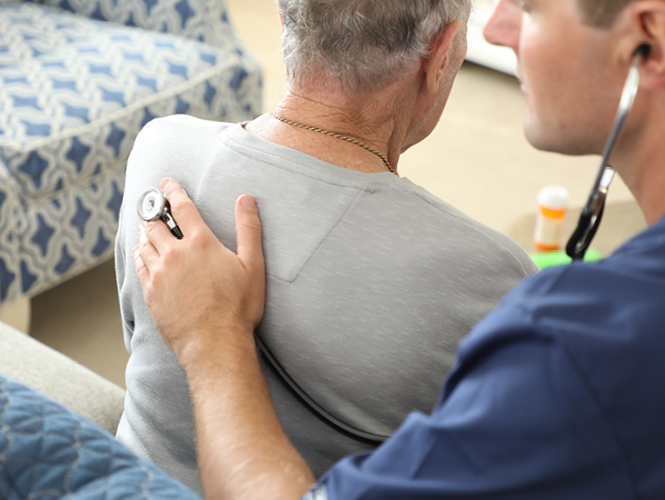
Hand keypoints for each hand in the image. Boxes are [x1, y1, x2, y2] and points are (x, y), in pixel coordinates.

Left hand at [134, 178, 265, 363]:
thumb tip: (246, 200)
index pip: (183, 208)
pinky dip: (139, 253)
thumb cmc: (238, 307)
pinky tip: (141, 252)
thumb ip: (249, 230)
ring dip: (145, 230)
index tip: (166, 183)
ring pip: (144, 243)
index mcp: (200, 244)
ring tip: (147, 225)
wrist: (214, 343)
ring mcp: (159, 274)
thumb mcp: (253, 266)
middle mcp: (175, 254)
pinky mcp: (150, 293)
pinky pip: (139, 265)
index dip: (173, 192)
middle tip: (152, 203)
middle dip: (153, 209)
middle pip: (156, 223)